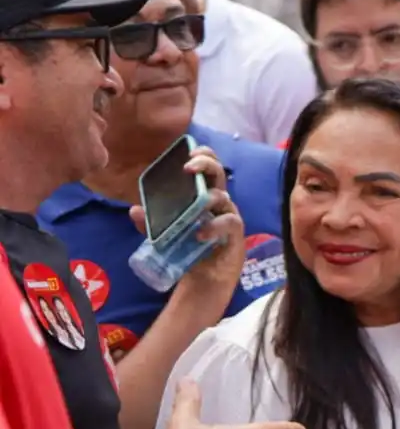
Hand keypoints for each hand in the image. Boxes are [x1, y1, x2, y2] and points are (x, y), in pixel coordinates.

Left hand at [130, 146, 246, 296]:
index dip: (201, 155)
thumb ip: (150, 222)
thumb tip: (134, 209)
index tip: (188, 151)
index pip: (206, 168)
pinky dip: (214, 227)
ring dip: (207, 198)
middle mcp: (218, 201)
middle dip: (206, 164)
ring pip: (222, 197)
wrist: (205, 277)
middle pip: (218, 173)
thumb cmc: (189, 248)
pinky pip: (229, 222)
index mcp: (203, 195)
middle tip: (189, 167)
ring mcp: (228, 215)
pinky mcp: (235, 233)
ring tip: (193, 209)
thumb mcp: (165, 233)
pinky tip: (200, 234)